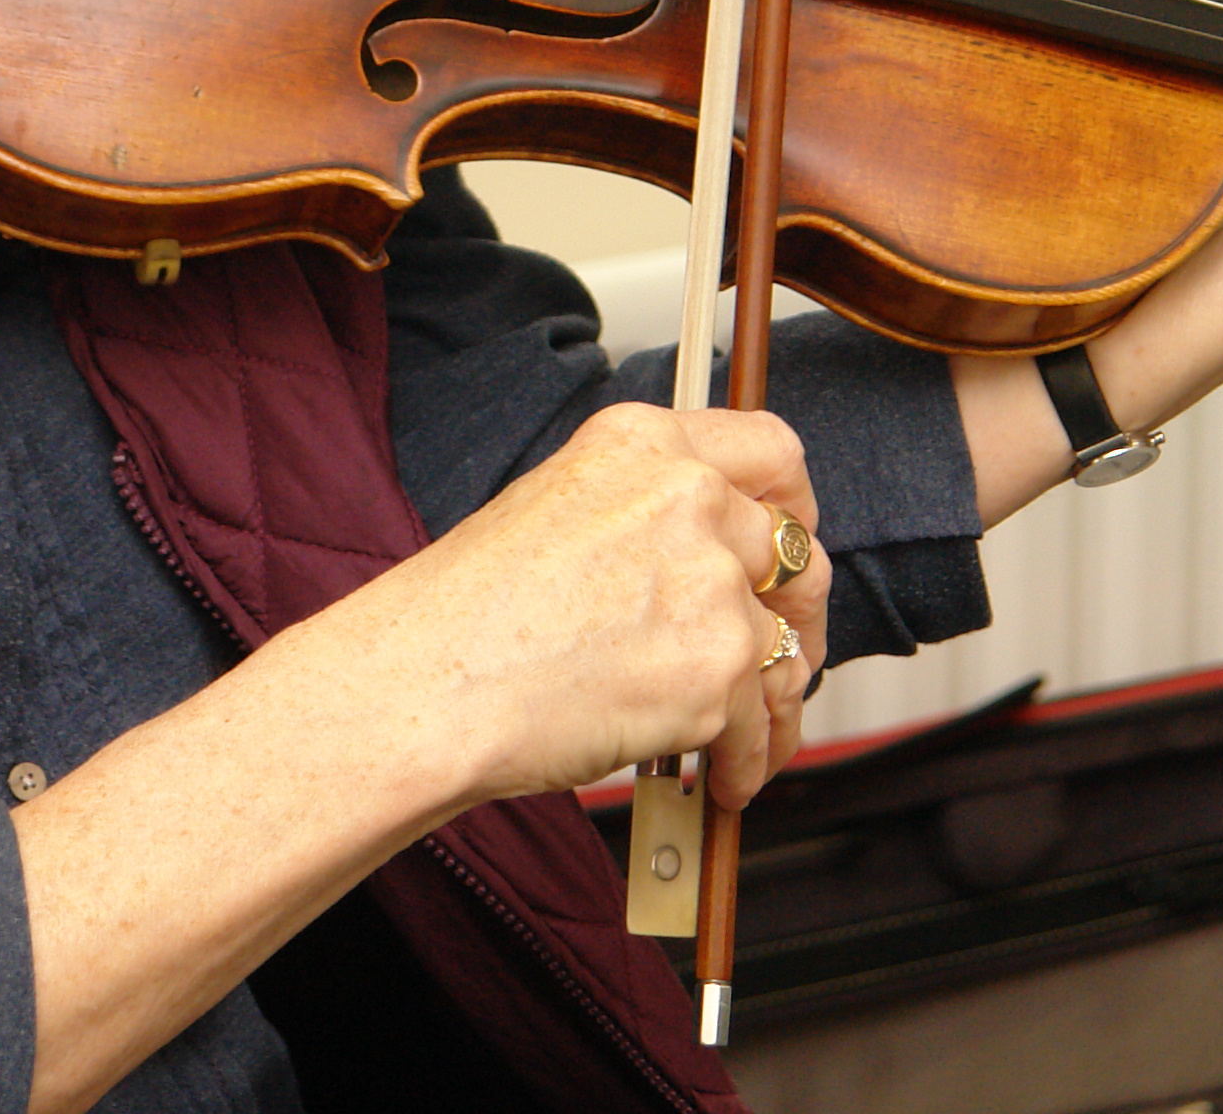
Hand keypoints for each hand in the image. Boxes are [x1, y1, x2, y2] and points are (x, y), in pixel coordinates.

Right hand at [338, 403, 828, 813]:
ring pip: (786, 648)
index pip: (771, 448)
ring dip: (773, 699)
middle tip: (780, 652)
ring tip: (749, 735)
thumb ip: (644, 514)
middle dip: (795, 615)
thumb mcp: (555, 509)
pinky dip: (748, 761)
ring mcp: (709, 582)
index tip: (791, 543)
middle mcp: (687, 498)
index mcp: (644, 444)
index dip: (795, 503)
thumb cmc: (464, 614)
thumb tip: (705, 559)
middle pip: (796, 553)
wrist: (426, 686)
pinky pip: (761, 724)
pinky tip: (722, 778)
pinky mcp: (715, 668)